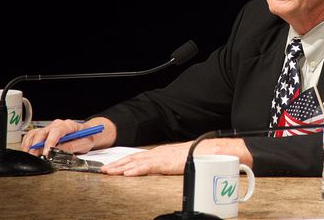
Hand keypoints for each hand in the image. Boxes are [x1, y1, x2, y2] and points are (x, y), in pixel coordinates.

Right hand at [21, 118, 110, 156]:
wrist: (87, 135)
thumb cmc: (86, 138)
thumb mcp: (83, 144)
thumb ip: (71, 147)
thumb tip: (57, 151)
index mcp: (68, 125)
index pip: (56, 131)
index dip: (50, 142)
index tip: (46, 152)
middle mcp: (56, 125)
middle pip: (42, 132)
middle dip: (36, 146)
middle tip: (35, 157)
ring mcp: (49, 128)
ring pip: (34, 134)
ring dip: (29, 145)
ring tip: (29, 156)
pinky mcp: (44, 133)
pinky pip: (31, 136)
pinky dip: (27, 144)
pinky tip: (27, 153)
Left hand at [100, 138, 253, 175]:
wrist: (219, 150)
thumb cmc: (206, 156)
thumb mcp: (187, 161)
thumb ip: (177, 165)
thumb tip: (172, 169)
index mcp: (166, 153)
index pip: (142, 157)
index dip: (127, 161)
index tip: (114, 165)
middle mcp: (163, 153)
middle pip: (136, 158)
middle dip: (119, 163)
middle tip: (104, 169)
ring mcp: (166, 157)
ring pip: (139, 162)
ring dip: (122, 166)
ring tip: (109, 172)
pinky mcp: (170, 163)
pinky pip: (150, 167)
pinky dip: (136, 169)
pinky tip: (126, 173)